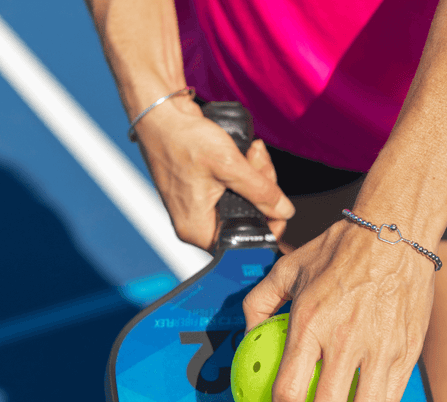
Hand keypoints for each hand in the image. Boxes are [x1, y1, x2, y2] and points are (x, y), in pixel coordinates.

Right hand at [133, 96, 294, 251]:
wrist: (160, 112)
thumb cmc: (183, 139)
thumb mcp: (228, 165)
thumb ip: (261, 191)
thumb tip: (285, 212)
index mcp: (198, 230)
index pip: (244, 243)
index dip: (268, 226)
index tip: (279, 204)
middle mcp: (197, 224)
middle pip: (248, 220)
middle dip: (263, 192)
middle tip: (260, 162)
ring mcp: (199, 208)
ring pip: (245, 202)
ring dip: (257, 177)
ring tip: (254, 150)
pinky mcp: (202, 191)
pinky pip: (234, 190)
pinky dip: (245, 173)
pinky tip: (248, 152)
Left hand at [242, 217, 436, 401]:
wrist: (394, 234)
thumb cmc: (339, 250)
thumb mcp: (288, 267)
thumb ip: (260, 302)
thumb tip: (249, 334)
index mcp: (311, 324)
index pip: (290, 392)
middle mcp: (345, 341)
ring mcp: (380, 347)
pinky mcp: (407, 348)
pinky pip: (392, 395)